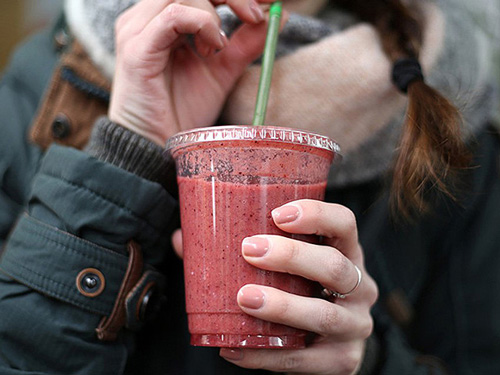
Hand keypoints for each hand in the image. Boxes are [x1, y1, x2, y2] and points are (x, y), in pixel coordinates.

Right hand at [109, 0, 278, 145]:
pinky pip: (173, 16)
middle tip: (256, 14)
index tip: (267, 0)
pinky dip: (202, 23)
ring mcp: (139, 29)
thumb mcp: (224, 71)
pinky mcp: (137, 47)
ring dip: (215, 14)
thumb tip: (278, 15)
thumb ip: (246, 43)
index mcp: (166, 20)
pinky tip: (215, 46)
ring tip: (222, 48)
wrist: (160, 144)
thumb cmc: (184, 110)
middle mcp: (149, 18)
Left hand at [219, 200, 378, 374]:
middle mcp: (360, 286)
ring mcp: (355, 325)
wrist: (326, 340)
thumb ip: (236, 249)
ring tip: (244, 299)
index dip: (316, 215)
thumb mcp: (284, 264)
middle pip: (335, 267)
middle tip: (250, 251)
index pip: (344, 224)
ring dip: (282, 307)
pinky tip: (233, 346)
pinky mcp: (343, 361)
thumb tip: (181, 239)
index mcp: (346, 252)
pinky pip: (304, 360)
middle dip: (292, 257)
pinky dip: (266, 355)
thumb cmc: (299, 288)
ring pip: (324, 315)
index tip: (277, 215)